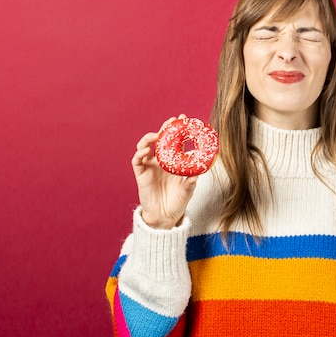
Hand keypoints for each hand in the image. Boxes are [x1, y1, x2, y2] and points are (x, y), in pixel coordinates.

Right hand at [131, 114, 197, 228]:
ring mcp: (150, 166)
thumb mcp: (187, 191)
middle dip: (166, 128)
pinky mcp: (141, 174)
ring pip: (145, 146)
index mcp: (173, 162)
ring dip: (149, 138)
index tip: (185, 120)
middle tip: (173, 121)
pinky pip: (137, 161)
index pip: (176, 141)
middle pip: (161, 139)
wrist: (165, 216)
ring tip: (157, 135)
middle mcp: (161, 161)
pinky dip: (140, 153)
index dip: (179, 130)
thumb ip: (191, 182)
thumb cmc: (177, 202)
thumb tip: (198, 174)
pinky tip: (146, 150)